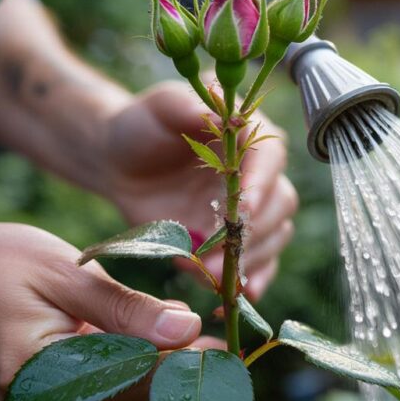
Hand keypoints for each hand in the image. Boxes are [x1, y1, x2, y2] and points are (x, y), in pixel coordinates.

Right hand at [0, 220, 215, 400]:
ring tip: (177, 337)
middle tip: (202, 337)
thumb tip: (187, 328)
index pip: (130, 386)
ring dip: (154, 386)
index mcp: (33, 368)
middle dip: (173, 380)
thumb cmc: (1, 261)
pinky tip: (146, 346)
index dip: (181, 367)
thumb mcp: (68, 270)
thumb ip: (127, 306)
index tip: (218, 345)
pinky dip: (130, 386)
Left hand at [100, 81, 298, 299]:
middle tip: (218, 253)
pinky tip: (242, 295)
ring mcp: (252, 209)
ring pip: (274, 236)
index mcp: (250, 135)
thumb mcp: (159, 107)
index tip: (241, 209)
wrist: (121, 163)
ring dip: (249, 259)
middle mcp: (260, 173)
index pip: (270, 158)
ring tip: (214, 276)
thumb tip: (216, 114)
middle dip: (250, 232)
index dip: (260, 185)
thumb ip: (184, 105)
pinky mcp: (238, 239)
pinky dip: (255, 279)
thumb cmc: (141, 127)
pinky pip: (260, 263)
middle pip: (278, 203)